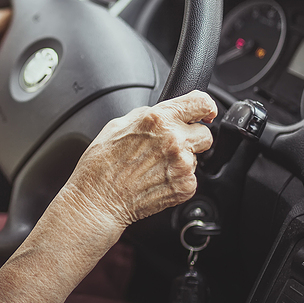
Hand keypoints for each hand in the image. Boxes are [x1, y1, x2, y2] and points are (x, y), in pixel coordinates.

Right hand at [64, 90, 216, 229]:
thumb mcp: (117, 125)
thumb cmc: (100, 165)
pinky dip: (178, 179)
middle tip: (170, 147)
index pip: (200, 102)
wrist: (98, 200)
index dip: (205, 107)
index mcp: (157, 119)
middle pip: (205, 133)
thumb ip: (146, 116)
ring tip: (154, 167)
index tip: (205, 112)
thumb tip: (162, 114)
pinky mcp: (186, 186)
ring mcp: (183, 165)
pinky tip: (156, 180)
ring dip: (182, 160)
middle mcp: (174, 140)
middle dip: (191, 138)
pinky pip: (191, 177)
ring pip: (197, 157)